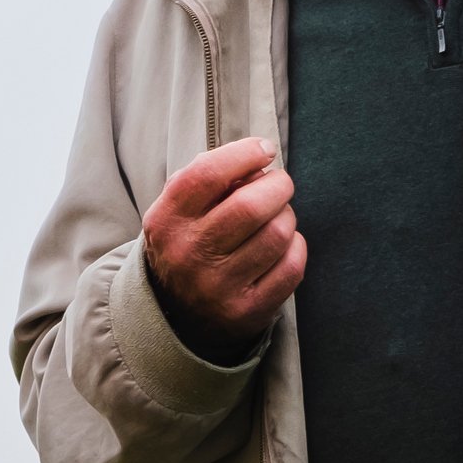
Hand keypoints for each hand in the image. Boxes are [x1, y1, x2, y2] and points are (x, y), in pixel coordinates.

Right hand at [141, 138, 304, 362]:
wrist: (176, 313)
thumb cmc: (189, 241)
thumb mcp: (179, 208)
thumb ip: (209, 176)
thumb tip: (258, 161)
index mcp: (166, 221)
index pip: (207, 174)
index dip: (244, 153)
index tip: (264, 149)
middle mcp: (187, 255)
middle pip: (251, 206)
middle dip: (278, 185)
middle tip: (280, 184)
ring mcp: (218, 287)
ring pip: (278, 234)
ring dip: (287, 217)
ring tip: (277, 217)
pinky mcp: (247, 312)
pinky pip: (292, 267)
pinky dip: (295, 247)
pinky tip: (283, 246)